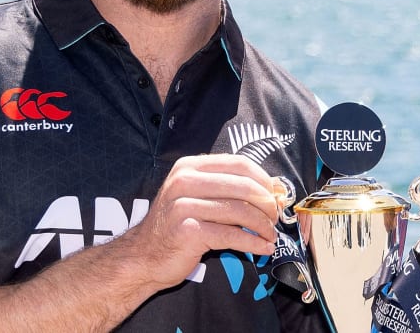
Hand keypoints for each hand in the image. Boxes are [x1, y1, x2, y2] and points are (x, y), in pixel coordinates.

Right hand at [112, 154, 280, 289]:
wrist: (143, 256)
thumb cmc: (176, 226)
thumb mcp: (197, 197)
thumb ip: (228, 189)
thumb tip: (275, 188)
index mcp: (189, 167)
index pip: (238, 164)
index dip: (264, 179)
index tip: (276, 195)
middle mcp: (185, 182)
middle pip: (243, 186)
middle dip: (267, 204)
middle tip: (275, 218)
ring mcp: (184, 206)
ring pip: (239, 211)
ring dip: (262, 226)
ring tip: (271, 236)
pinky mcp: (189, 232)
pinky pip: (231, 235)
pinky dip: (252, 243)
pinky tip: (262, 248)